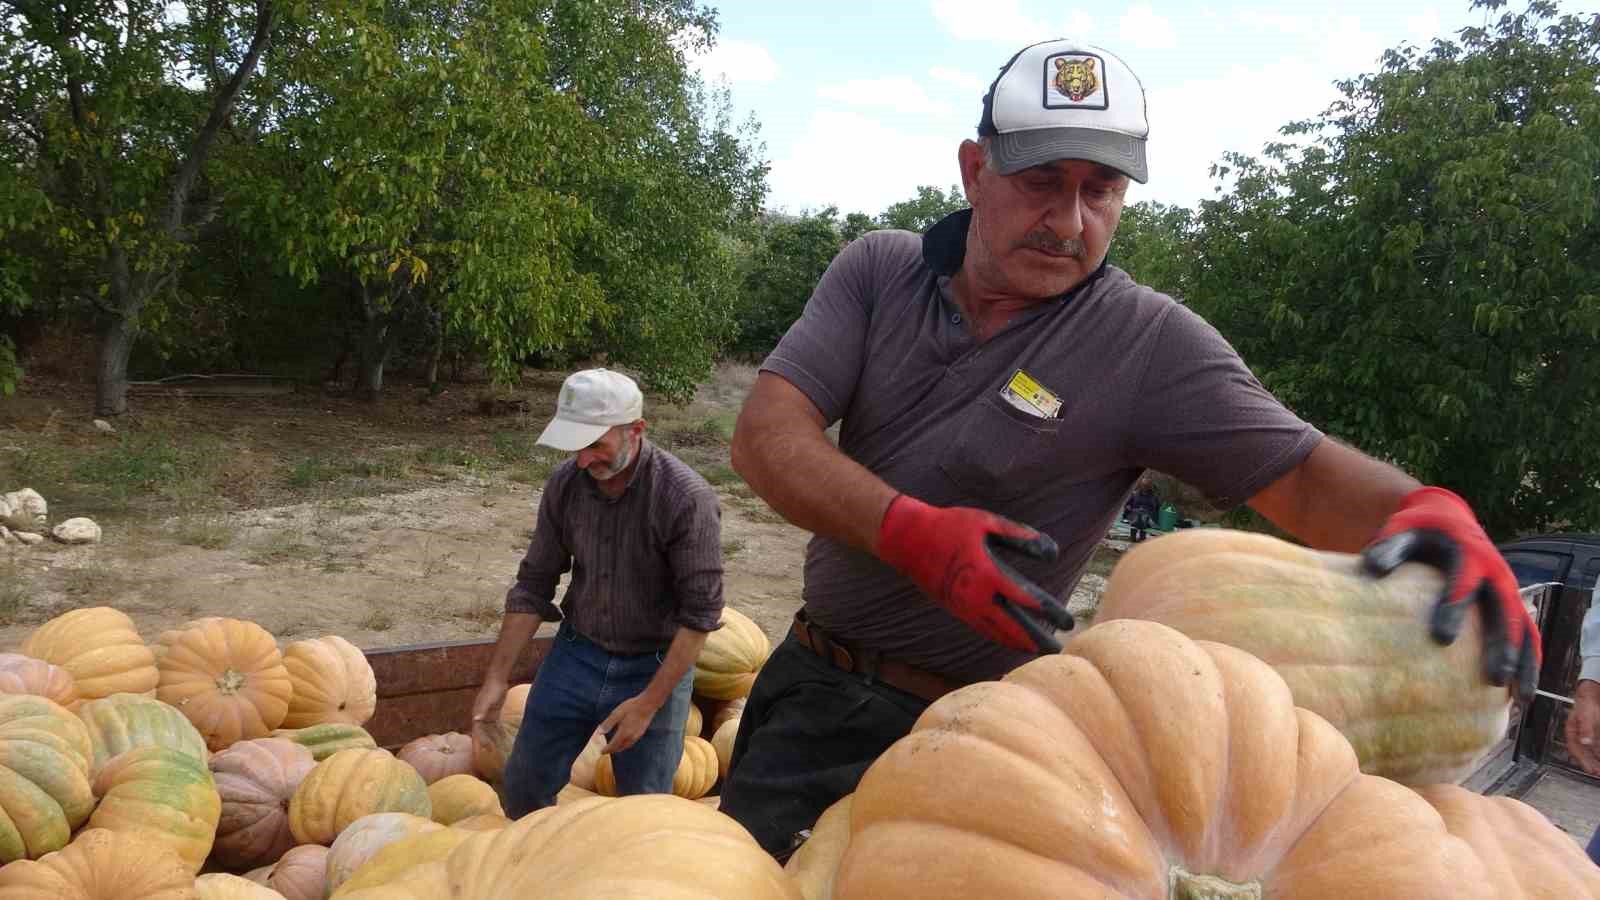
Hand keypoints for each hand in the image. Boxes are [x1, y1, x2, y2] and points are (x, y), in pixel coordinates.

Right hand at [468, 677, 508, 755]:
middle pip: (483, 733)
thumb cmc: (491, 690)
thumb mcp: (488, 701)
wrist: (497, 680)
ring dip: (494, 738)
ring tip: (500, 748)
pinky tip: (505, 738)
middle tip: (492, 752)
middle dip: (487, 742)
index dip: (480, 741)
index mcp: (477, 715)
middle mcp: (481, 717)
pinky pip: (497, 725)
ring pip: (491, 730)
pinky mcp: (495, 713)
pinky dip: (500, 731)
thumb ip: (482, 710)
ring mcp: (488, 715)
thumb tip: (476, 719)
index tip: (484, 750)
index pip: (477, 731)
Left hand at [599, 693, 662, 754]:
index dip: (607, 749)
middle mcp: (631, 737)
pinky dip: (626, 744)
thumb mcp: (617, 713)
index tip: (601, 752)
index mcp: (623, 733)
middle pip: (620, 748)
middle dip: (613, 750)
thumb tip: (599, 733)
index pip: (613, 745)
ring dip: (620, 748)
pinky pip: (632, 742)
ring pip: (627, 746)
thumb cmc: (631, 707)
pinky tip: (625, 740)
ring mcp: (637, 735)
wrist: (648, 704)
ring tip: (615, 747)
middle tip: (607, 750)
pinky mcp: (641, 732)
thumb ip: (608, 724)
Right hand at [875, 494, 1071, 652]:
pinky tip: (1010, 640)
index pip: (1025, 599)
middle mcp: (976, 597)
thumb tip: (1052, 551)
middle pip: (1012, 626)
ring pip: (996, 632)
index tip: (1066, 620)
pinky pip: (982, 628)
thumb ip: (1020, 537)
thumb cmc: (949, 526)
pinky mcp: (955, 608)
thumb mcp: (987, 523)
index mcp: (987, 574)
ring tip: (1039, 650)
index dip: (1047, 611)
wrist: (907, 539)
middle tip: (1058, 649)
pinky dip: (999, 636)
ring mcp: (964, 606)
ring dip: (1018, 643)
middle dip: (1037, 638)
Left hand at [1361, 486, 1540, 701]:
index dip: (1453, 608)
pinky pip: (1527, 634)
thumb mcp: (1403, 530)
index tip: (1441, 638)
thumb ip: (1388, 547)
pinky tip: (1522, 693)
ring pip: (1524, 627)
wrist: (1447, 516)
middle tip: (1493, 678)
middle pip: (1504, 612)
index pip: (1463, 583)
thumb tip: (1371, 568)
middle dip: (1501, 645)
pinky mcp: (1511, 603)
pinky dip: (1529, 661)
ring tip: (1520, 698)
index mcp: (1469, 554)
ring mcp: (1508, 590)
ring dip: (1524, 660)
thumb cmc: (1419, 529)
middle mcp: (1496, 573)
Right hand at [1567, 681, 1599, 775]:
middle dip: (1592, 765)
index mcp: (1572, 730)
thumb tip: (1585, 741)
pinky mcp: (1595, 735)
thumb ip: (1586, 727)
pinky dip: (1598, 754)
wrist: (1593, 691)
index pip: (1575, 749)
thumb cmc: (1587, 699)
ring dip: (1596, 761)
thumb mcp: (1586, 712)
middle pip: (1584, 753)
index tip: (1592, 770)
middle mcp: (1579, 735)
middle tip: (1598, 773)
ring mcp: (1588, 736)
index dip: (1584, 761)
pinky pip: (1596, 747)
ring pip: (1592, 752)